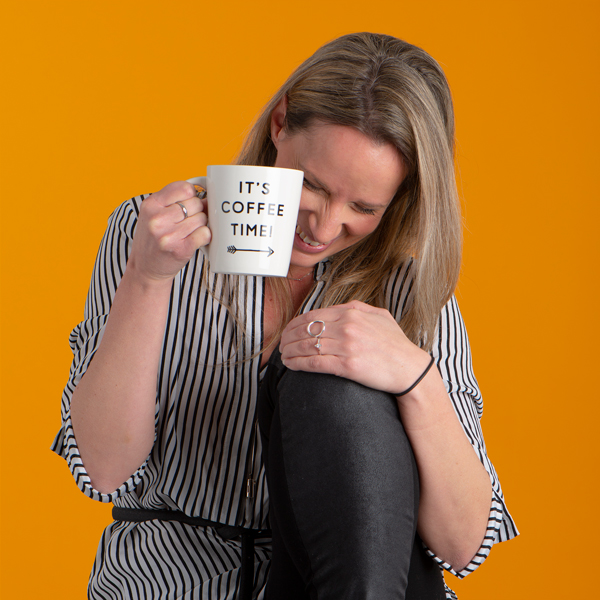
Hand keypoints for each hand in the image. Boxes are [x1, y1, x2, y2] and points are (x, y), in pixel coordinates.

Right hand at [128, 181, 210, 281]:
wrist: (144, 269)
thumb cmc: (153, 239)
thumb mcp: (153, 214)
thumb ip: (172, 200)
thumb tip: (206, 195)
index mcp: (150, 204)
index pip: (184, 188)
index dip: (192, 195)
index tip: (189, 203)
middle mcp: (157, 219)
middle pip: (196, 203)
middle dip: (197, 211)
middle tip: (188, 222)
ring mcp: (168, 235)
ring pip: (202, 218)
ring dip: (200, 225)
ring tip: (188, 232)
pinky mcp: (180, 249)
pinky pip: (205, 233)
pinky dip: (205, 236)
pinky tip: (196, 239)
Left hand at [279, 300, 431, 394]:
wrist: (410, 369)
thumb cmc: (396, 344)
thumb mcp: (380, 316)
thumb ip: (357, 308)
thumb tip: (338, 308)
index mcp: (352, 313)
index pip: (313, 315)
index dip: (295, 324)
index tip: (288, 331)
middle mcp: (347, 327)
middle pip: (306, 330)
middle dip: (288, 337)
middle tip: (281, 345)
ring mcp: (347, 346)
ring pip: (307, 346)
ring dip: (290, 351)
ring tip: (283, 356)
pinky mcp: (347, 366)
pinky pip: (315, 363)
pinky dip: (298, 363)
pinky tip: (291, 365)